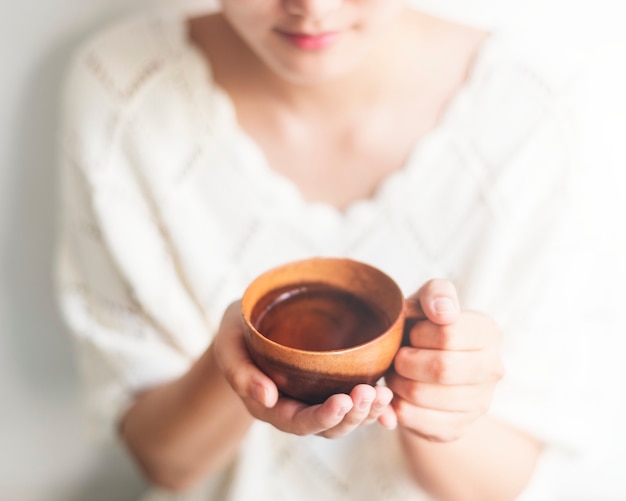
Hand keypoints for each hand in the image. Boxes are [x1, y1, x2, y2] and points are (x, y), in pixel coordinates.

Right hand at [212, 302, 396, 438]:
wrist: (249, 323)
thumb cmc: (238, 331)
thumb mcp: (228, 343)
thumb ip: (239, 371)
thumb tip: (267, 397)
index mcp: (270, 405)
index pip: (298, 422)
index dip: (322, 417)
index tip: (343, 400)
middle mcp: (295, 408)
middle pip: (328, 427)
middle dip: (352, 415)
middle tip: (371, 393)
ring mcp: (315, 399)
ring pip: (345, 419)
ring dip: (367, 412)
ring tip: (384, 394)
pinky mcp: (331, 386)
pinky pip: (355, 404)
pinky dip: (374, 407)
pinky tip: (390, 399)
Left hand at [386, 279, 503, 440]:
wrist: (422, 367)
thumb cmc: (424, 327)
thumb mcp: (428, 300)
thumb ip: (437, 294)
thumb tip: (444, 312)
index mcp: (488, 332)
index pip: (448, 334)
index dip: (419, 333)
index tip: (413, 333)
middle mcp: (492, 369)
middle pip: (441, 369)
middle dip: (406, 361)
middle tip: (397, 357)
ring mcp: (479, 403)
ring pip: (423, 396)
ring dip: (397, 383)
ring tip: (396, 374)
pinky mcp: (457, 429)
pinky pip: (414, 420)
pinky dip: (394, 406)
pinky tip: (396, 395)